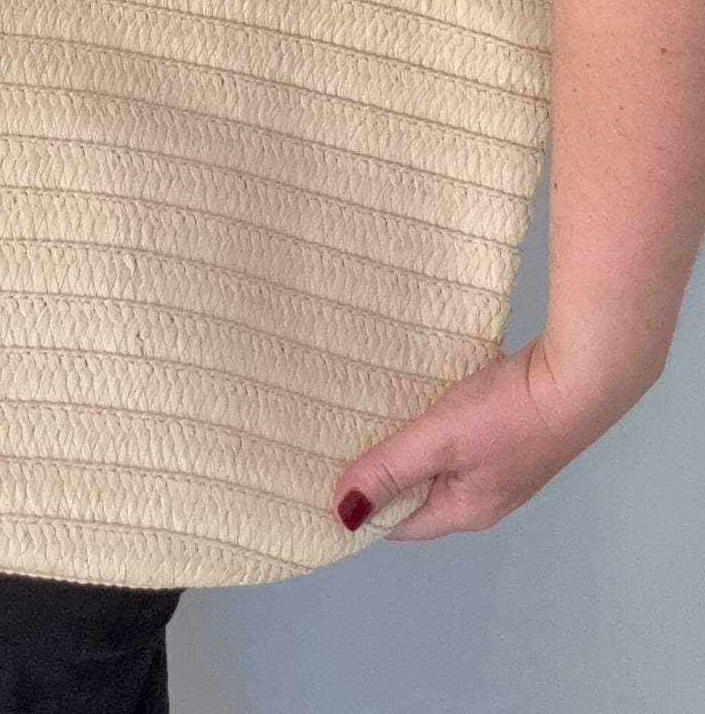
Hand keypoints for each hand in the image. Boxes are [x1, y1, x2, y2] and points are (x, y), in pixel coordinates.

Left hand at [329, 330, 661, 540]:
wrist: (581, 376)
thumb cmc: (509, 414)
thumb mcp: (438, 441)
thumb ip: (389, 472)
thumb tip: (342, 514)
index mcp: (466, 510)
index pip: (399, 524)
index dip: (361, 507)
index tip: (321, 479)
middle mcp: (484, 497)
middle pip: (416, 494)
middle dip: (379, 474)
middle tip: (333, 442)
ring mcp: (501, 464)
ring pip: (436, 463)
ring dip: (405, 445)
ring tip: (363, 417)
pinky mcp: (510, 432)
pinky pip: (456, 438)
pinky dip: (431, 424)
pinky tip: (413, 398)